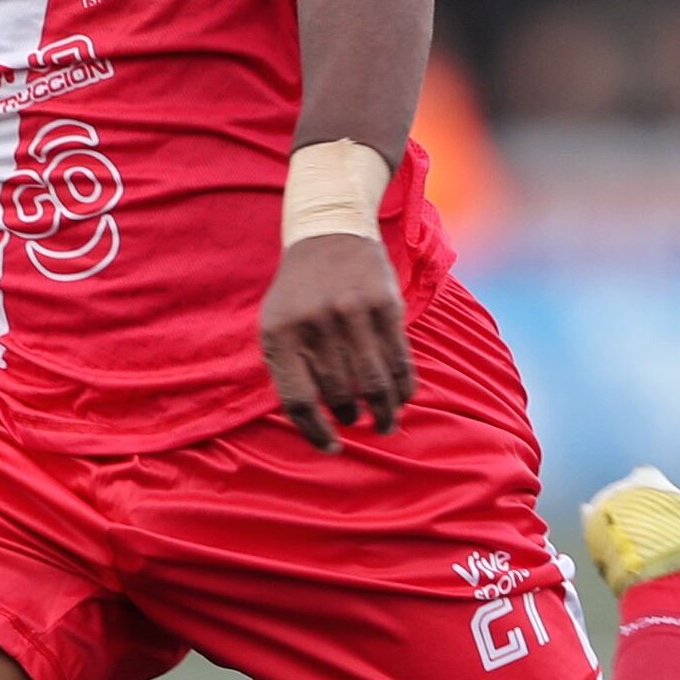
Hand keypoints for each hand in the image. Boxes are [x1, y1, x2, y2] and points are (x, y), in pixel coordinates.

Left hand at [261, 229, 411, 451]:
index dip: (316, 432)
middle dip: (351, 417)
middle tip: (358, 422)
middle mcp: (314, 325)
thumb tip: (313, 423)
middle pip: (339, 393)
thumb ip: (289, 368)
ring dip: (383, 411)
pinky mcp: (384, 305)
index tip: (332, 447)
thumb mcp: (276, 324)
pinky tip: (403, 398)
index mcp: (280, 335)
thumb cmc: (299, 291)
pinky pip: (399, 359)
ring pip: (374, 382)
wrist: (328, 232)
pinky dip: (404, 386)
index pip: (298, 400)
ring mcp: (351, 313)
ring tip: (386, 423)